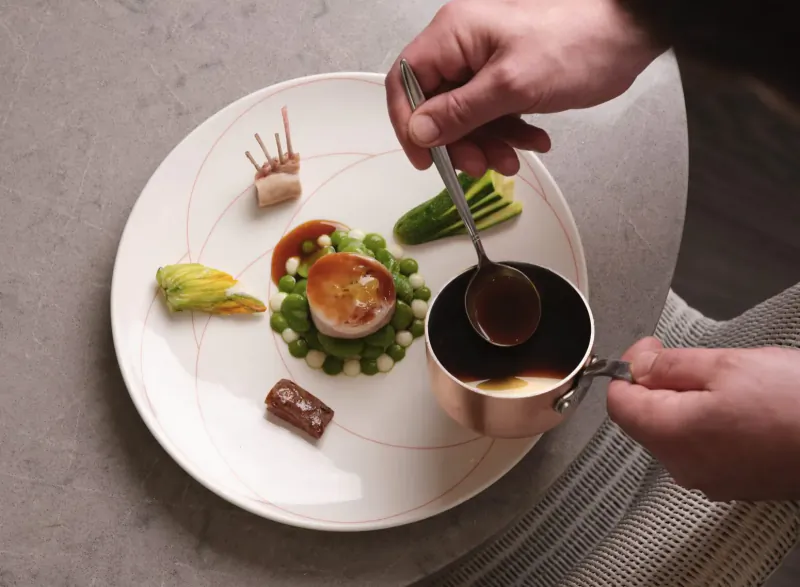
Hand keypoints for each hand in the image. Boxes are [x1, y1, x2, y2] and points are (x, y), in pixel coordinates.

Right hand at [386, 0, 660, 176]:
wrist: (628, 36)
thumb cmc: (575, 45)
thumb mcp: (511, 86)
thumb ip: (460, 112)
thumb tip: (418, 132)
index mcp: (454, 35)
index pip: (406, 80)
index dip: (408, 122)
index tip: (425, 158)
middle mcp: (463, 47)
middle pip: (436, 105)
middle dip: (458, 142)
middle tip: (480, 166)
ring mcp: (485, 64)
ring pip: (466, 117)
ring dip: (487, 144)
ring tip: (513, 159)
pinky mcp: (507, 79)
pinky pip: (492, 115)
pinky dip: (509, 133)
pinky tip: (534, 141)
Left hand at [608, 337, 799, 501]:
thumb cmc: (797, 404)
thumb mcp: (725, 365)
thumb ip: (670, 365)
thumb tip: (637, 365)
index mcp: (673, 435)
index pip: (619, 403)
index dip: (627, 369)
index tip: (649, 349)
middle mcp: (685, 466)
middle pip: (644, 419)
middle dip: (658, 384)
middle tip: (689, 360)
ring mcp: (710, 479)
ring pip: (674, 432)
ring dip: (685, 401)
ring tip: (726, 382)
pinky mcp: (734, 482)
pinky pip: (702, 447)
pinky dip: (707, 422)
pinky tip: (741, 406)